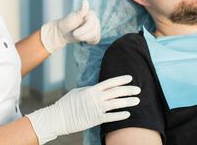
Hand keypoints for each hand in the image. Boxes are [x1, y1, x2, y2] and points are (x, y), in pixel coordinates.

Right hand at [26, 75, 140, 143]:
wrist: (58, 117)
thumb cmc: (66, 104)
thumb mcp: (77, 92)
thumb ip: (89, 90)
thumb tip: (97, 89)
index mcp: (91, 89)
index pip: (110, 82)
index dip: (121, 80)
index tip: (130, 78)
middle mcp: (95, 98)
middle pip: (116, 92)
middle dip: (128, 90)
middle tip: (138, 89)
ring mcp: (96, 108)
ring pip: (116, 104)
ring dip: (128, 102)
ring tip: (137, 100)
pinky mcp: (96, 119)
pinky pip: (111, 117)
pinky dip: (120, 115)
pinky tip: (128, 114)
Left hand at [40, 0, 100, 52]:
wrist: (63, 32)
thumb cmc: (67, 23)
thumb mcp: (73, 18)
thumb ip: (81, 11)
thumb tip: (85, 1)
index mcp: (91, 14)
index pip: (91, 24)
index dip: (82, 30)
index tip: (74, 32)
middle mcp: (95, 20)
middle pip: (93, 32)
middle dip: (82, 35)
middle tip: (74, 33)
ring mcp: (96, 27)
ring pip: (94, 36)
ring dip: (84, 38)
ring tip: (77, 34)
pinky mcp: (94, 34)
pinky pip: (95, 40)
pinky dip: (88, 40)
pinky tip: (82, 37)